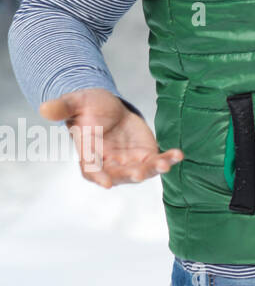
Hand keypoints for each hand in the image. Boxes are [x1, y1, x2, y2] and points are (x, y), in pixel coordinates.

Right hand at [38, 88, 182, 188]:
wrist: (107, 107)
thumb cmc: (88, 107)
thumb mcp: (76, 103)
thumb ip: (63, 107)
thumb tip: (44, 107)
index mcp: (89, 155)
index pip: (92, 170)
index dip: (99, 176)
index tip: (107, 183)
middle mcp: (110, 163)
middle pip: (120, 174)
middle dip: (131, 174)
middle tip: (141, 172)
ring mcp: (129, 161)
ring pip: (142, 170)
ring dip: (154, 169)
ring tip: (166, 163)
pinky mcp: (146, 155)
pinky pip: (158, 160)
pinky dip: (169, 159)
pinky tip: (178, 155)